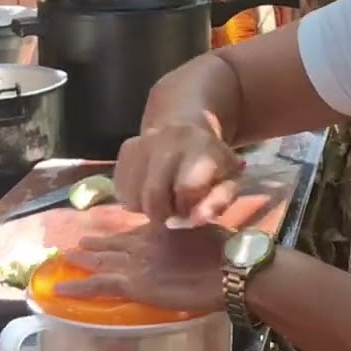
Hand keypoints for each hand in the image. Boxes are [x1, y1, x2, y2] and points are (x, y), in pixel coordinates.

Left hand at [54, 223, 229, 313]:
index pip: (132, 233)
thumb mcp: (201, 236)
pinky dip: (78, 286)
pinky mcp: (132, 283)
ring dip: (82, 260)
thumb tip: (184, 245)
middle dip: (94, 245)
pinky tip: (61, 288)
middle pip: (112, 244)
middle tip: (77, 244)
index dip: (117, 236)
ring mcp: (135, 263)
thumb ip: (185, 238)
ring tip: (65, 258)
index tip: (107, 237)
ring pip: (100, 261)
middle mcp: (143, 243)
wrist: (229, 267)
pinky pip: (98, 285)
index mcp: (160, 231)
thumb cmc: (226, 254)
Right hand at [114, 121, 244, 225]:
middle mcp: (166, 138)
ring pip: (133, 195)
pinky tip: (148, 189)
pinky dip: (133, 198)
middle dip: (162, 213)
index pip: (186, 188)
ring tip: (162, 199)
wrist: (188, 131)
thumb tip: (195, 219)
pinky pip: (121, 188)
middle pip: (153, 193)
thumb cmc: (212, 165)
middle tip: (172, 212)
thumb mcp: (229, 181)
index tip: (191, 208)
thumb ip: (218, 202)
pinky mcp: (126, 149)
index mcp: (199, 146)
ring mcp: (142, 142)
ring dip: (146, 207)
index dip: (187, 207)